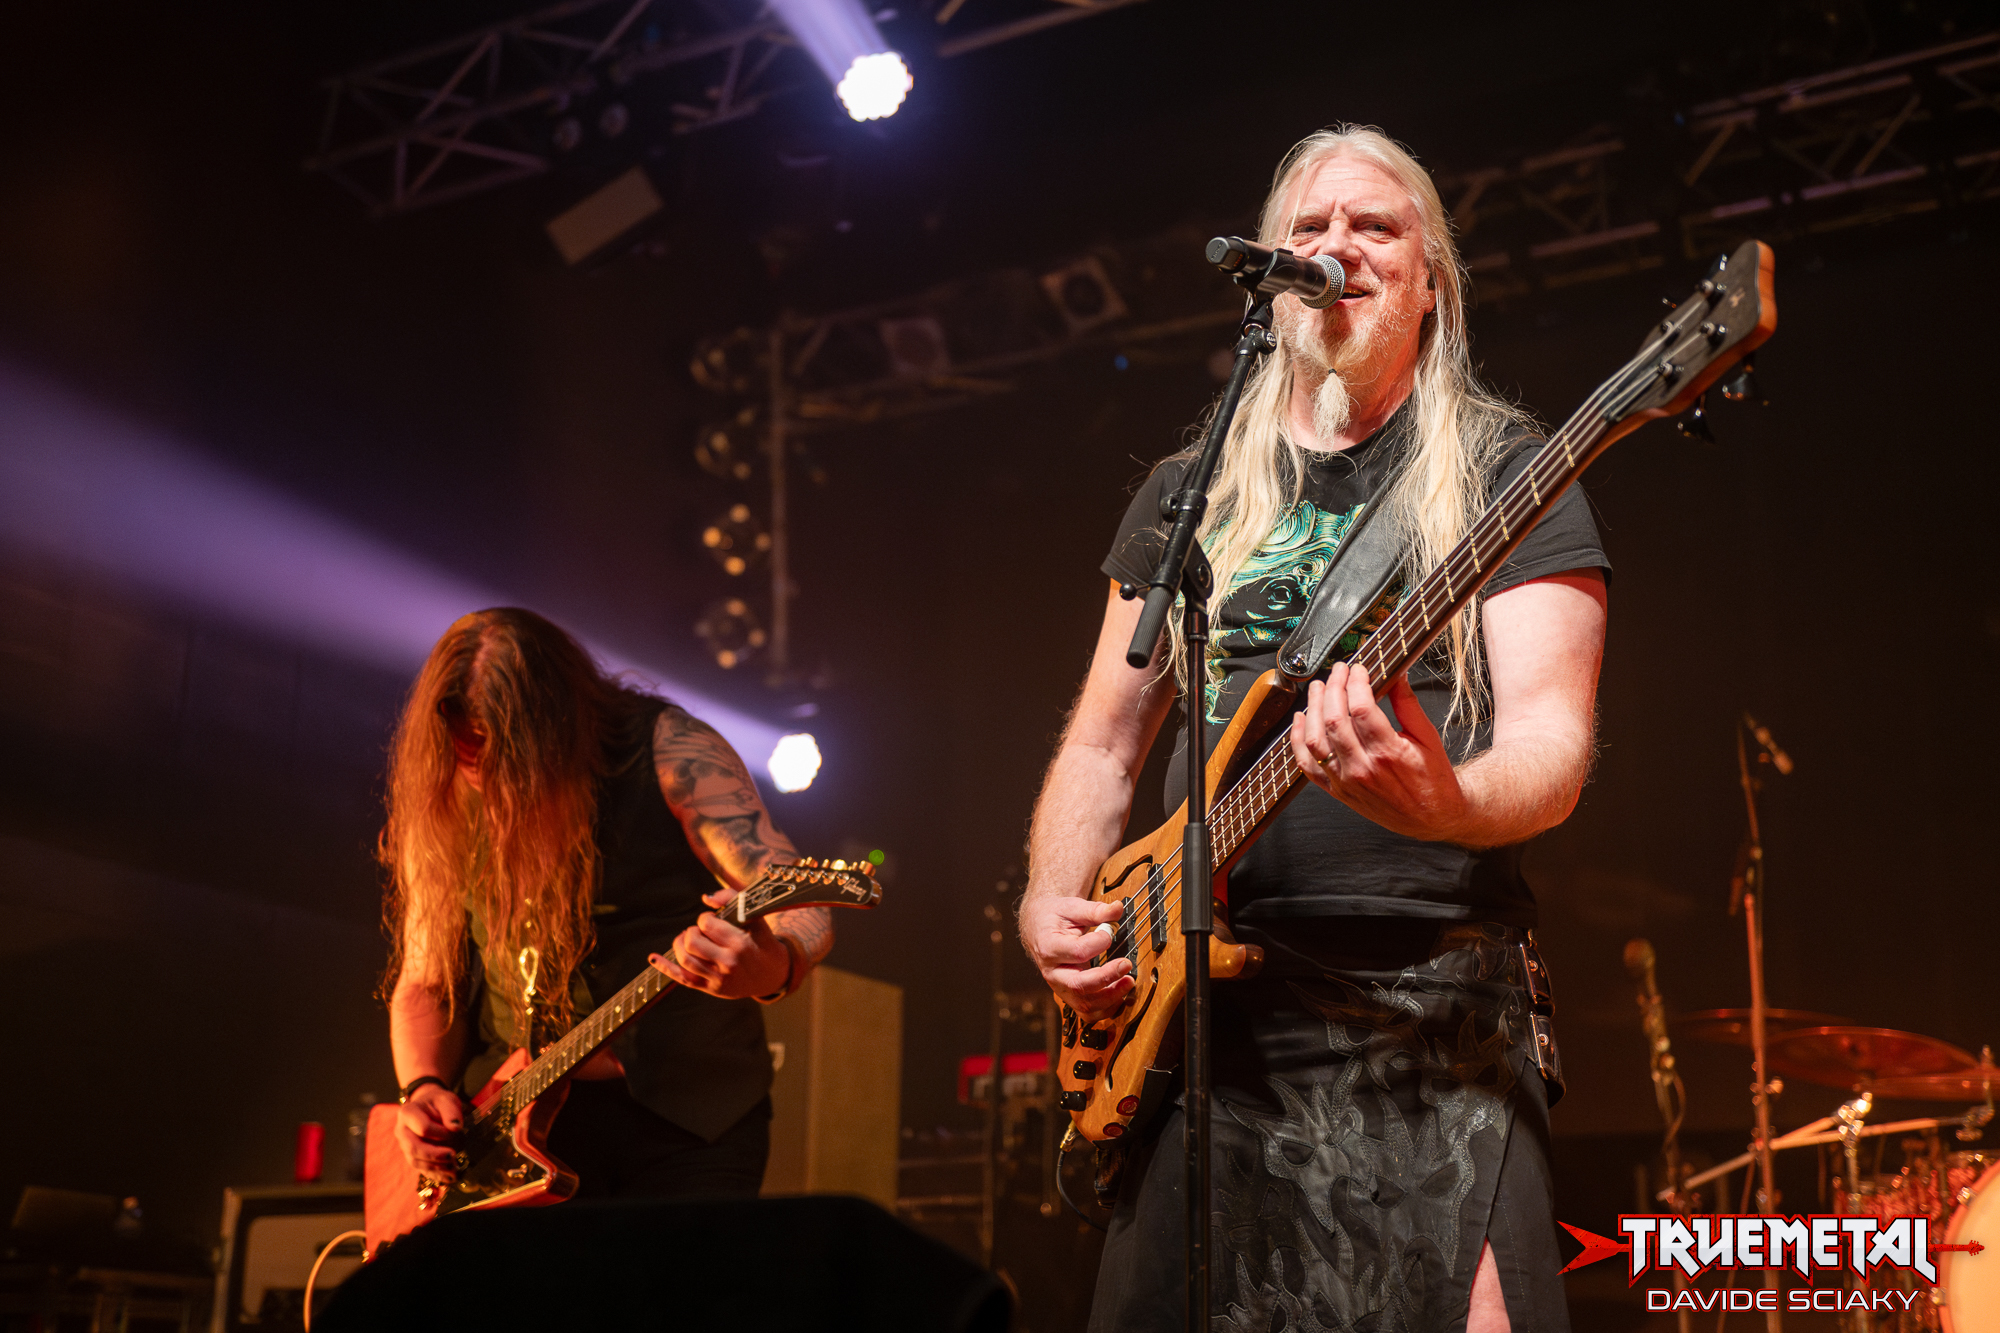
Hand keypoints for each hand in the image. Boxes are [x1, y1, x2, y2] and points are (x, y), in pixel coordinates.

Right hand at [394, 1082, 464, 1178]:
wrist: (429, 1107)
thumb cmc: (438, 1102)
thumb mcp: (446, 1099)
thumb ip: (451, 1111)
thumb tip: (456, 1127)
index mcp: (407, 1113)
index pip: (423, 1128)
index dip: (441, 1133)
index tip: (457, 1131)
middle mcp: (402, 1131)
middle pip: (414, 1148)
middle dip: (435, 1155)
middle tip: (454, 1156)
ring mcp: (404, 1146)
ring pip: (416, 1162)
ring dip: (436, 1168)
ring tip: (454, 1169)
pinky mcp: (412, 1156)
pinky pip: (420, 1169)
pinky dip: (435, 1174)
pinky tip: (449, 1177)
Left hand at [649, 888, 791, 999]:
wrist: (774, 976)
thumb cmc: (764, 943)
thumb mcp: (757, 919)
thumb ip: (734, 900)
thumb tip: (706, 898)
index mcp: (740, 945)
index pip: (707, 924)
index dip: (706, 918)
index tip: (714, 920)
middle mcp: (728, 964)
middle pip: (691, 941)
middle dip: (691, 931)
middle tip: (701, 931)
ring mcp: (718, 980)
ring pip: (684, 960)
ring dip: (679, 944)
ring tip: (688, 939)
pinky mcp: (711, 989)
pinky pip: (682, 979)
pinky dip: (665, 968)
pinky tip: (653, 958)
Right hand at [1019, 893, 1131, 1020]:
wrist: (1040, 927)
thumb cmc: (1055, 917)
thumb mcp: (1072, 907)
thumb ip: (1096, 910)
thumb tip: (1117, 909)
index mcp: (1049, 947)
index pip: (1077, 952)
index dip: (1098, 943)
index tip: (1110, 931)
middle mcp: (1052, 972)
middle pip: (1079, 985)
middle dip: (1106, 977)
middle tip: (1126, 964)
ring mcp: (1060, 986)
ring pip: (1084, 1004)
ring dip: (1110, 997)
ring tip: (1128, 981)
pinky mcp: (1069, 995)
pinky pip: (1087, 1011)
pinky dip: (1106, 1007)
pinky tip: (1120, 993)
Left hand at [1290, 662, 1470, 842]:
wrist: (1431, 817)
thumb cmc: (1433, 780)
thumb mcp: (1428, 737)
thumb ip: (1408, 704)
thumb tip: (1396, 674)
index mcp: (1389, 752)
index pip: (1361, 707)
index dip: (1355, 682)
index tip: (1359, 669)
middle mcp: (1363, 768)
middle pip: (1334, 719)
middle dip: (1333, 688)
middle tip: (1338, 671)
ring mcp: (1346, 781)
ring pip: (1316, 740)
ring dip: (1312, 709)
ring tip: (1317, 688)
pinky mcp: (1337, 791)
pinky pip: (1307, 765)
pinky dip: (1298, 740)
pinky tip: (1301, 720)